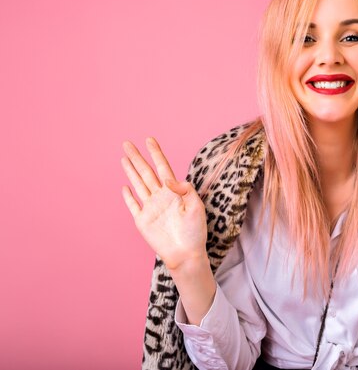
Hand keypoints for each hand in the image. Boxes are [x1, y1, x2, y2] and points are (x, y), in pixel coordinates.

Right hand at [121, 138, 207, 270]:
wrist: (186, 254)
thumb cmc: (195, 232)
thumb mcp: (196, 207)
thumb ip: (185, 190)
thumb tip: (168, 179)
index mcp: (174, 192)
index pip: (163, 168)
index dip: (156, 153)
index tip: (150, 139)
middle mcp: (161, 197)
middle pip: (146, 172)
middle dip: (137, 157)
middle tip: (127, 143)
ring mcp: (151, 208)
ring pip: (138, 184)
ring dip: (130, 171)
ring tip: (124, 157)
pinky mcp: (142, 221)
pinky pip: (133, 205)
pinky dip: (128, 196)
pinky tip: (125, 186)